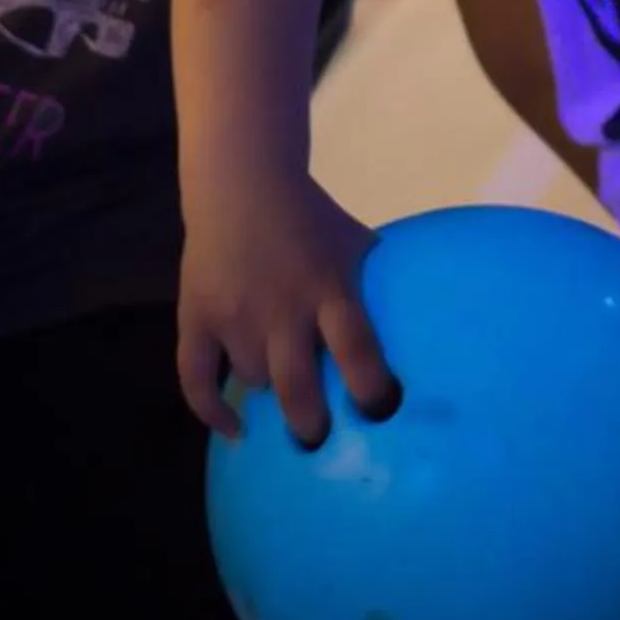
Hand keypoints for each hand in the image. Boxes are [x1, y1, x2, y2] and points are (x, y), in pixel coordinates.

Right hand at [178, 172, 395, 446]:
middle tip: (320, 440)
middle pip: (298, 388)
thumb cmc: (310, 216)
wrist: (241, 179)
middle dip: (312, 426)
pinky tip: (235, 428)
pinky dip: (211, 410)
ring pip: (254, 381)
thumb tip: (424, 327)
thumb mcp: (356, 243)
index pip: (358, 351)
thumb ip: (376, 286)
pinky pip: (195, 377)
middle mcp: (282, 308)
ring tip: (283, 391)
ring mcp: (235, 314)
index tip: (380, 416)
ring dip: (270, 390)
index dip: (372, 393)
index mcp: (329, 288)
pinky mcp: (196, 315)